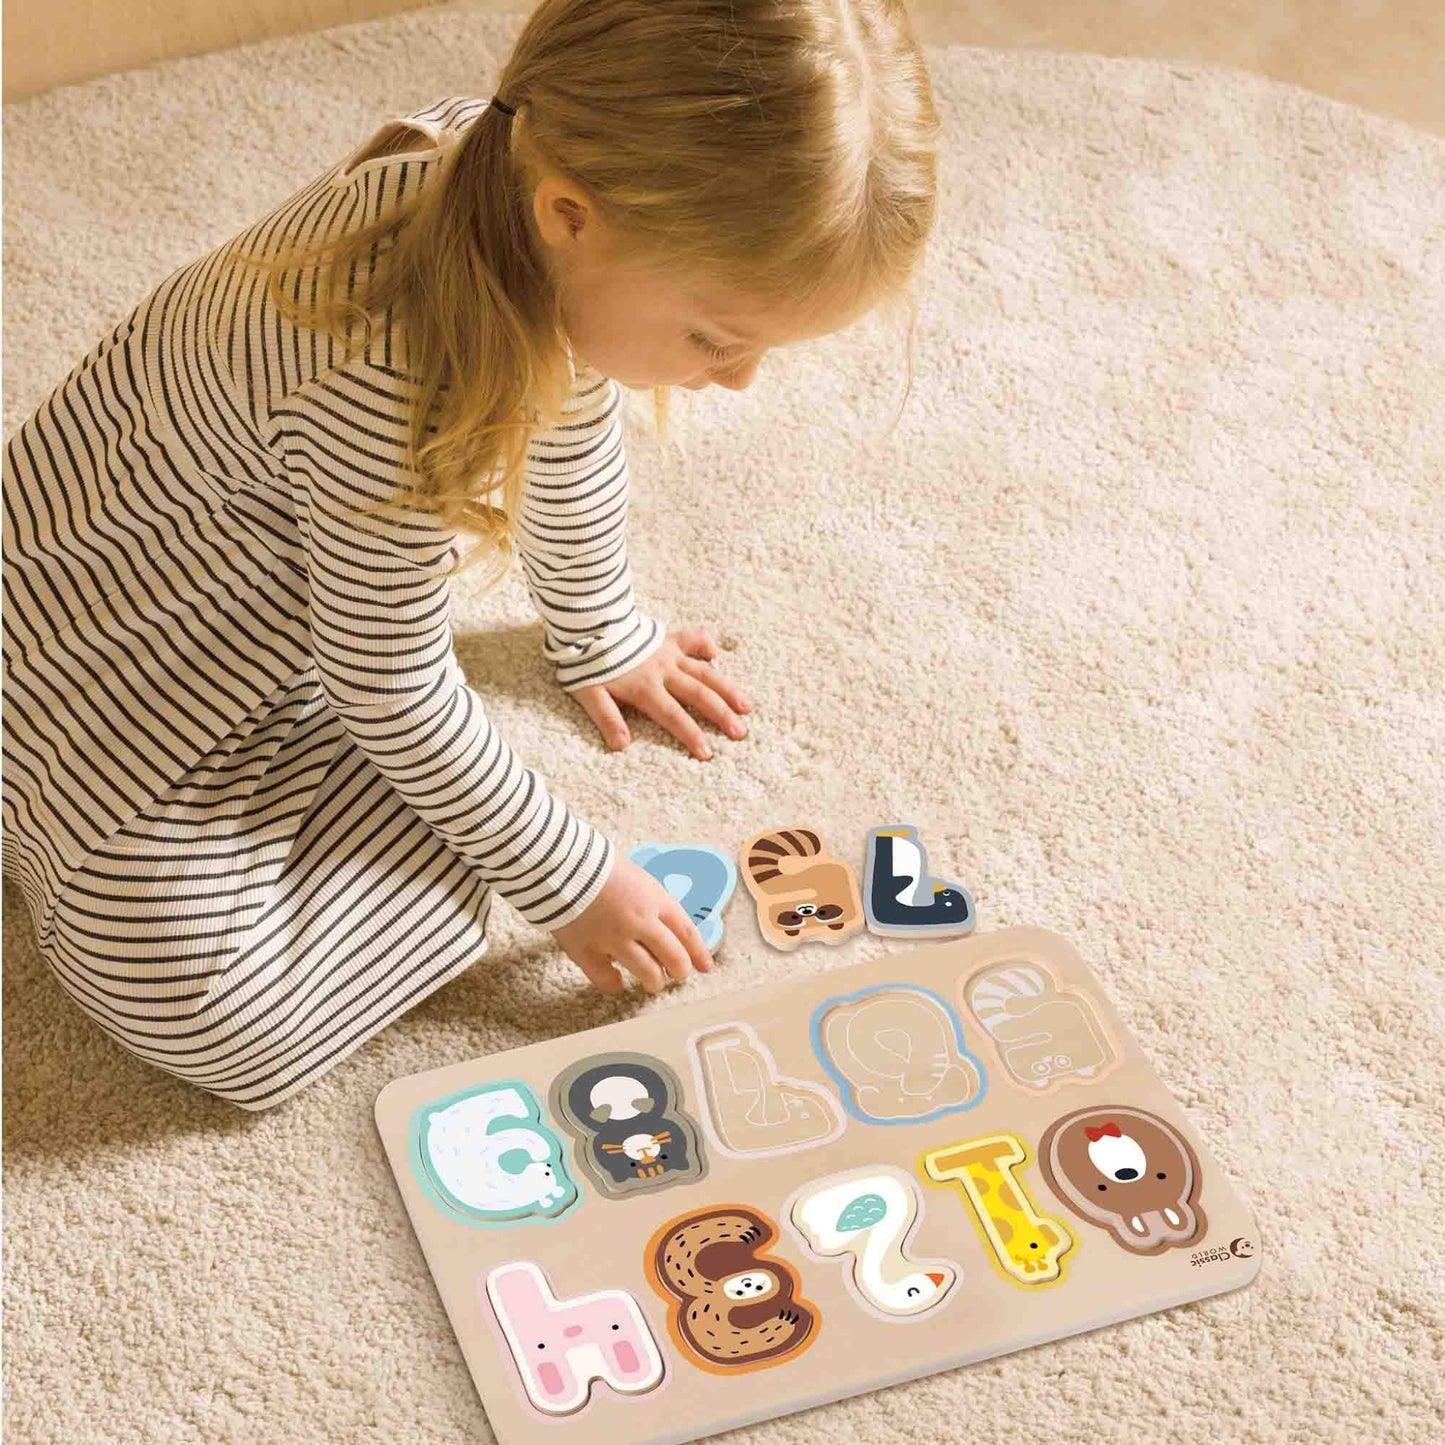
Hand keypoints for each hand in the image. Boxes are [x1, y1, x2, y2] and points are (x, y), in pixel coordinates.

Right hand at [551, 854, 713, 994]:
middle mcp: (640, 922)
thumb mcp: (636, 876)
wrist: (558, 862)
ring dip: (654, 982)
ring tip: (652, 983)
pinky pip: (607, 980)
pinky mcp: (587, 951)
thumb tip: (662, 924)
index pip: (687, 932)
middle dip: (680, 970)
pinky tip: (618, 981)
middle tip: (678, 974)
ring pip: (647, 973)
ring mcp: (614, 940)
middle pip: (673, 958)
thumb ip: (650, 901)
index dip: (699, 953)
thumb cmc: (596, 863)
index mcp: (655, 900)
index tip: (705, 965)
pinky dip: (615, 984)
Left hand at [571, 628, 751, 760]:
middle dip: (720, 715)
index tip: (708, 753)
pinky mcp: (668, 639)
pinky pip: (693, 639)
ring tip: (746, 706)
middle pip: (698, 695)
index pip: (673, 716)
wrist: (588, 622)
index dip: (691, 735)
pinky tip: (718, 656)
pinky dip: (706, 646)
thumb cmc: (587, 662)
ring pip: (705, 671)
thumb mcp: (589, 693)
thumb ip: (607, 718)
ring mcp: (669, 653)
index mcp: (645, 688)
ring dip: (727, 688)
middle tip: (740, 733)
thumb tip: (621, 745)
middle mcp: (663, 671)